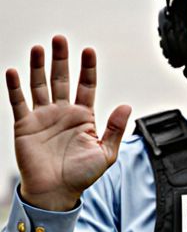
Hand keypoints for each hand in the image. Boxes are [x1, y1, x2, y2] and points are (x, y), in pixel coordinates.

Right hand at [6, 36, 130, 211]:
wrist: (56, 192)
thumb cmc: (82, 175)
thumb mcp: (106, 153)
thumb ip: (115, 129)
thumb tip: (127, 105)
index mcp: (84, 117)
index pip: (86, 86)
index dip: (87, 68)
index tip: (88, 50)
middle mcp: (63, 112)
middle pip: (62, 79)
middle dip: (61, 59)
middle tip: (60, 39)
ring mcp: (43, 117)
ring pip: (39, 85)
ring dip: (38, 66)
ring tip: (38, 48)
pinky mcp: (24, 125)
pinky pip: (19, 102)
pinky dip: (15, 87)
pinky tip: (13, 71)